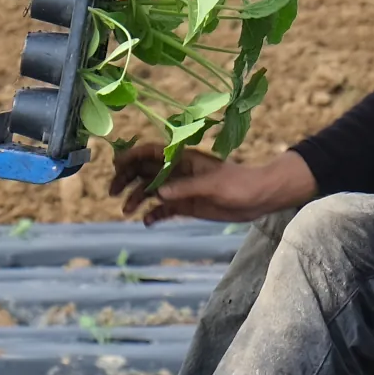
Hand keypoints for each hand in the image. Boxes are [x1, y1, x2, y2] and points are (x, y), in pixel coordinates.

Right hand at [109, 145, 317, 224]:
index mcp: (183, 159)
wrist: (260, 198)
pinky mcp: (187, 205)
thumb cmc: (239, 184)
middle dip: (126, 180)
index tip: (116, 166)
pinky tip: (147, 222)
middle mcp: (178, 172)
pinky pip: (164, 209)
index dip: (131, 156)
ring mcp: (181, 189)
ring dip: (137, 199)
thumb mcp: (212, 185)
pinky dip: (153, 214)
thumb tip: (158, 193)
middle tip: (113, 193)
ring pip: (151, 191)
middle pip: (144, 172)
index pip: (151, 152)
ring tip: (127, 212)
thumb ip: (185, 188)